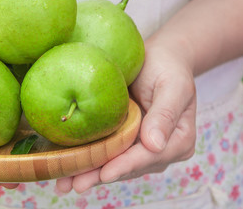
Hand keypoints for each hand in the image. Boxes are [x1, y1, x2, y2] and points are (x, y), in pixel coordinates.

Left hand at [56, 39, 196, 192]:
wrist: (159, 57)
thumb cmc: (168, 67)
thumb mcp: (173, 85)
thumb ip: (165, 114)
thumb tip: (155, 145)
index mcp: (178, 140)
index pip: (149, 156)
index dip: (125, 165)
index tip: (105, 174)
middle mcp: (159, 149)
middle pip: (128, 166)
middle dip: (100, 176)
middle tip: (74, 185)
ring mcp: (140, 146)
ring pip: (113, 163)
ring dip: (89, 173)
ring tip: (64, 183)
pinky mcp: (123, 138)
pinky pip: (105, 150)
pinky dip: (87, 158)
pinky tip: (67, 166)